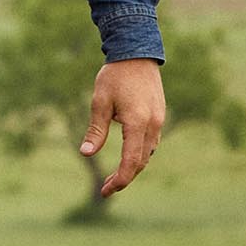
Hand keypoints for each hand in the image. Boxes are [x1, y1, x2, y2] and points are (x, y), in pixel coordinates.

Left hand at [80, 59, 165, 197]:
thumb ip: (96, 130)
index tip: (105, 192)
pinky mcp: (159, 115)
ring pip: (148, 153)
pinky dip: (140, 153)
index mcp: (138, 123)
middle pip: (141, 162)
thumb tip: (86, 153)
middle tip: (106, 188)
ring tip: (115, 175)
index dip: (119, 180)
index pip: (131, 162)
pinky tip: (128, 155)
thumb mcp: (100, 102)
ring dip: (133, 166)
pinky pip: (151, 142)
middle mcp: (153, 125)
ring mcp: (159, 120)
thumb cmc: (115, 76)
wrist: (137, 54)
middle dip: (124, 178)